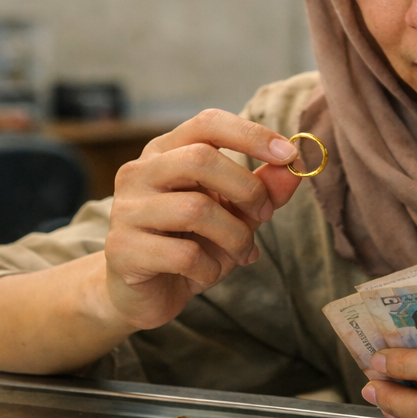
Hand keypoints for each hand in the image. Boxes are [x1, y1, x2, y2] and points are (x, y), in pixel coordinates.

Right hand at [104, 110, 303, 329]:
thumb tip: (294, 169)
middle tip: (265, 215)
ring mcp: (126, 210)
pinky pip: (182, 255)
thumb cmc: (190, 245)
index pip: (207, 123)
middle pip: (200, 159)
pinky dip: (209, 268)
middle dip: (247, 188)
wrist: (143, 294)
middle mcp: (139, 172)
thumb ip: (261, 190)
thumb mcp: (233, 215)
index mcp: (165, 152)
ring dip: (234, 236)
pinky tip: (206, 274)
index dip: (251, 134)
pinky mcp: (122, 249)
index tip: (290, 154)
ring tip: (242, 253)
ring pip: (195, 209)